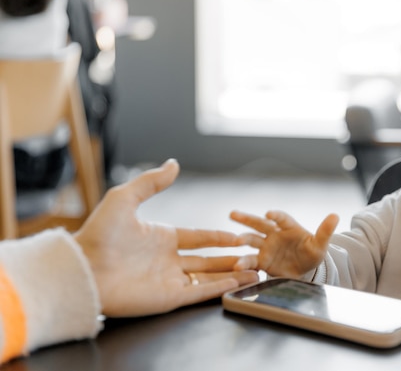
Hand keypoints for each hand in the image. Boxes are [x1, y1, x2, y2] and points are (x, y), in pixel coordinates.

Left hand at [74, 159, 258, 316]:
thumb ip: (152, 182)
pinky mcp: (168, 298)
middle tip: (254, 255)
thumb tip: (174, 163)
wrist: (82, 268)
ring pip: (209, 277)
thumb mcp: (125, 198)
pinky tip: (240, 283)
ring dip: (232, 275)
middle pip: (208, 260)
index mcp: (162, 238)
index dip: (219, 238)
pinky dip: (221, 289)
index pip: (199, 238)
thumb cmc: (98, 234)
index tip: (238, 236)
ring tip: (256, 271)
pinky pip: (200, 293)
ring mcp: (169, 280)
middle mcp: (168, 260)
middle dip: (232, 259)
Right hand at [230, 210, 338, 277]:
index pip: (281, 219)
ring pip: (251, 240)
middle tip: (233, 214)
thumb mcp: (320, 245)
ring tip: (234, 242)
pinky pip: (251, 261)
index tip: (269, 214)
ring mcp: (266, 247)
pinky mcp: (261, 261)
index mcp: (288, 227)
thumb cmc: (312, 254)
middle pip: (259, 224)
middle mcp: (274, 234)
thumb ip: (325, 231)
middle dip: (246, 219)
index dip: (275, 216)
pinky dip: (243, 263)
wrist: (305, 271)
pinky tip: (236, 266)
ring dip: (242, 240)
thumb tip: (335, 216)